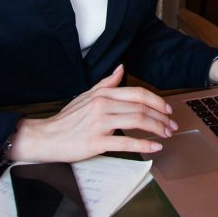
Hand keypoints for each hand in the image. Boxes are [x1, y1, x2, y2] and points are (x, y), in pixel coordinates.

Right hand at [8, 64, 176, 161]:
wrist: (45, 137)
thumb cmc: (67, 119)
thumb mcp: (86, 96)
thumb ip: (106, 83)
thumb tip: (121, 69)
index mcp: (103, 94)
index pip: (137, 93)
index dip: (156, 101)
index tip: (167, 109)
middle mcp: (103, 105)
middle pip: (141, 108)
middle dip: (161, 117)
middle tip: (172, 125)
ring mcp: (99, 123)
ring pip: (137, 122)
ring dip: (156, 128)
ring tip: (166, 134)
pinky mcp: (96, 141)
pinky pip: (125, 142)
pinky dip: (144, 145)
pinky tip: (154, 147)